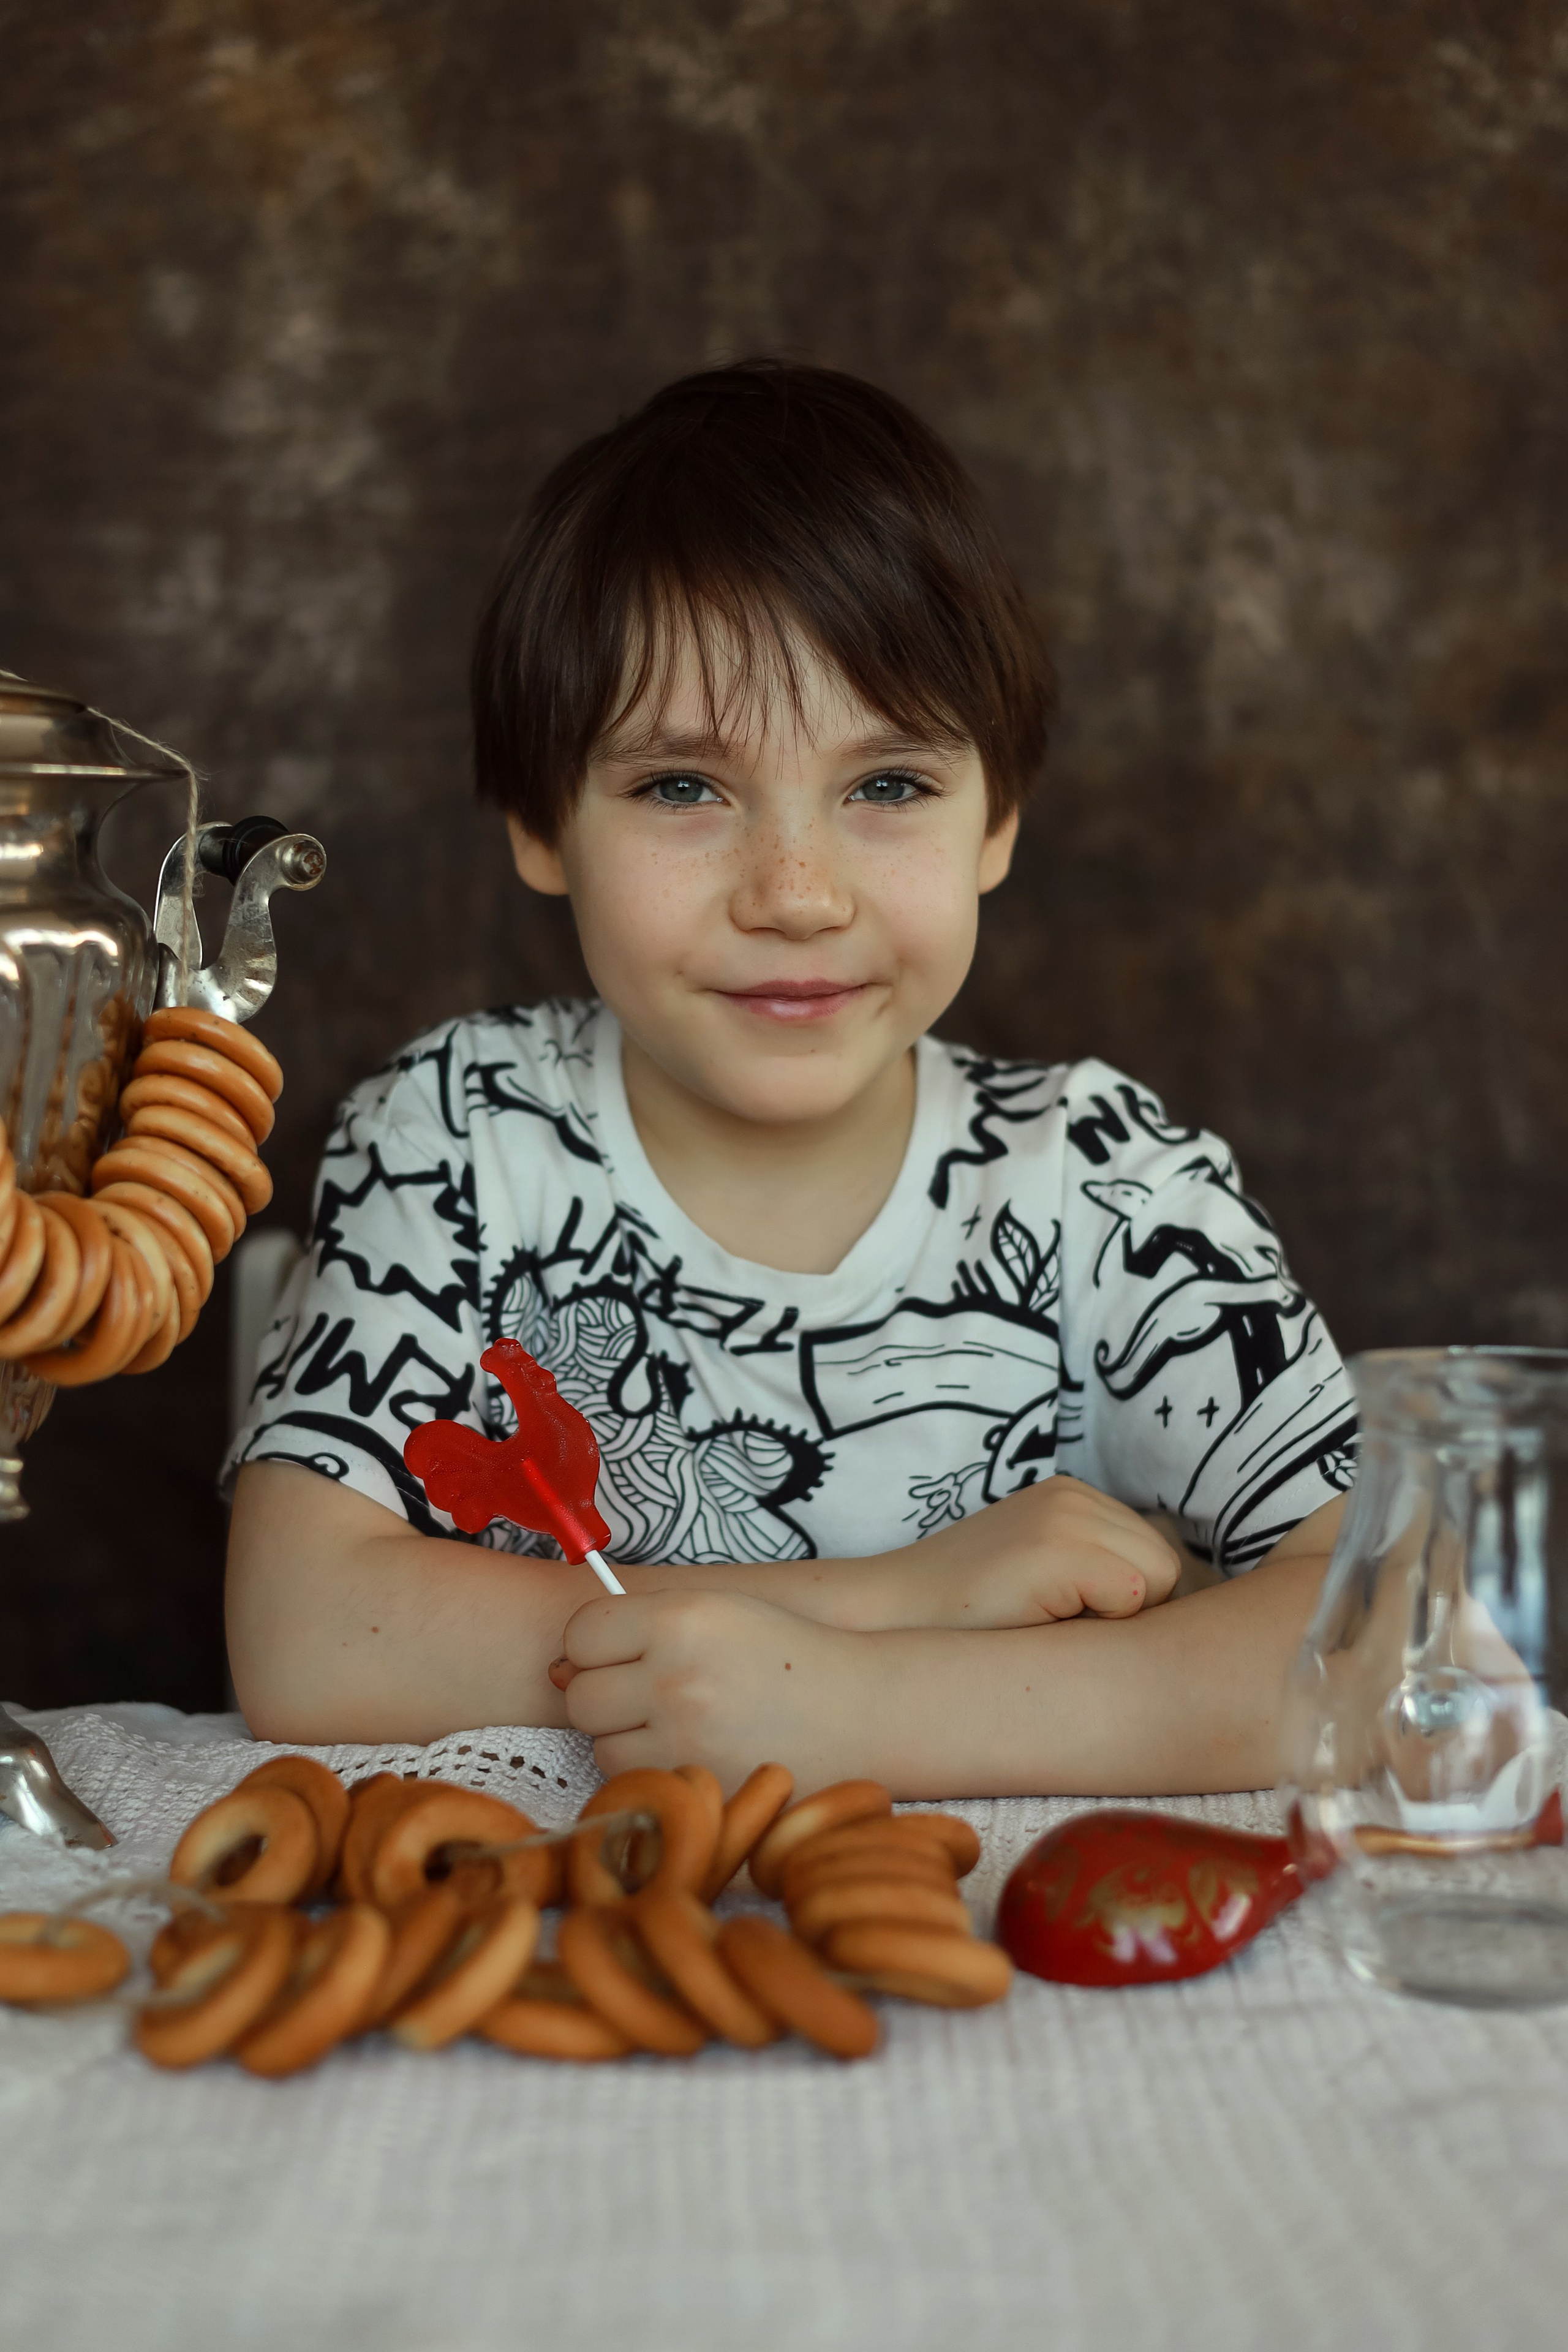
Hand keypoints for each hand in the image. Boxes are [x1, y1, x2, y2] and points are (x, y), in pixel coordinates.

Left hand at [552, 1588, 873, 1787]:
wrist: (861, 1708)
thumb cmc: (782, 1653)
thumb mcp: (716, 1611)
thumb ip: (636, 1627)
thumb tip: (555, 1670)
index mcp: (681, 1619)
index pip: (580, 1633)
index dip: (593, 1647)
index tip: (620, 1655)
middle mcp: (676, 1678)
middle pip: (580, 1697)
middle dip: (605, 1698)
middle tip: (651, 1695)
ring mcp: (686, 1741)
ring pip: (601, 1748)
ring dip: (626, 1740)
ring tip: (681, 1725)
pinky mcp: (700, 1789)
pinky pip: (636, 1786)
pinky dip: (652, 1775)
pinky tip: (694, 1754)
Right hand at [898, 1476, 1181, 1631]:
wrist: (888, 1617)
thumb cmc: (968, 1620)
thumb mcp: (1043, 1576)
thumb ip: (1100, 1572)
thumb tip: (1188, 1617)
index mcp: (1072, 1495)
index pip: (1156, 1557)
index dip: (1126, 1604)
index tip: (1065, 1614)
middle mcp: (1074, 1493)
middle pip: (1167, 1569)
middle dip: (1129, 1609)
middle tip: (1056, 1621)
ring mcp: (1066, 1514)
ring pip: (1158, 1582)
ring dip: (1115, 1616)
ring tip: (1047, 1618)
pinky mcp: (1057, 1545)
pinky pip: (1133, 1595)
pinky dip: (1099, 1622)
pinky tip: (1041, 1620)